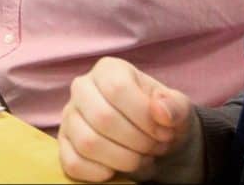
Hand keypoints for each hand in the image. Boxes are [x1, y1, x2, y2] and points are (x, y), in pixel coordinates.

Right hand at [58, 57, 199, 182]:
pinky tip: (118, 168)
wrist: (154, 141)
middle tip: (153, 147)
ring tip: (139, 157)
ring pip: (88, 143)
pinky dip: (102, 173)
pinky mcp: (64, 144)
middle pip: (103, 117)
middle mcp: (82, 87)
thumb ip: (175, 106)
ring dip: (123, 159)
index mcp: (108, 70)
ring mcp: (69, 116)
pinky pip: (74, 164)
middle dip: (137, 141)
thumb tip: (160, 111)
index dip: (144, 117)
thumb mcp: (178, 110)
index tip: (163, 132)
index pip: (118, 89)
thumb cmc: (162, 119)